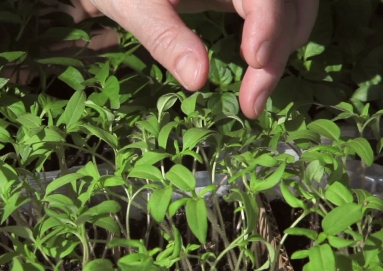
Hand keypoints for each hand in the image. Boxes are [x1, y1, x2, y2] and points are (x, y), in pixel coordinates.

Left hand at [73, 0, 318, 118]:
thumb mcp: (136, 8)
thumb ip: (166, 38)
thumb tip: (199, 81)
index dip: (270, 22)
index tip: (255, 60)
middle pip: (288, 4)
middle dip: (278, 52)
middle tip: (253, 102)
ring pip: (293, 10)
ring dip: (282, 51)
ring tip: (254, 96)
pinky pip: (277, 16)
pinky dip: (275, 44)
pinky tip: (256, 71)